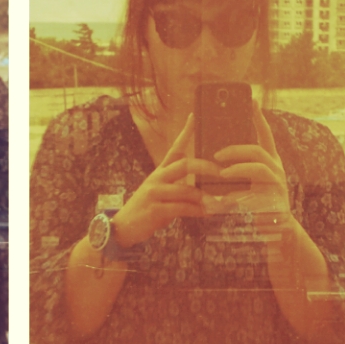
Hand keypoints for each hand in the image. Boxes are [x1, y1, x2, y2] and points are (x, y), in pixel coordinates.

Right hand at [112, 113, 219, 245]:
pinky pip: (182, 208)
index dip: (184, 133)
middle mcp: (157, 179)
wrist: (124, 226)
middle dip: (205, 167)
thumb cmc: (147, 209)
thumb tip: (196, 176)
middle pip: (184, 165)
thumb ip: (176, 184)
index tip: (193, 116)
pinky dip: (197, 211)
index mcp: (160, 172)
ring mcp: (155, 193)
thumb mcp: (160, 192)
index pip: (174, 148)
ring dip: (204, 198)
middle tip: (220, 172)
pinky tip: (206, 213)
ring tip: (217, 203)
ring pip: (186, 190)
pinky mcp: (155, 210)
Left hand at [210, 100, 290, 216]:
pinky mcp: (275, 198)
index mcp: (270, 160)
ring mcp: (278, 182)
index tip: (253, 100)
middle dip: (236, 149)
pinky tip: (225, 195)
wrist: (277, 228)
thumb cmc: (258, 203)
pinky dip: (239, 191)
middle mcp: (276, 168)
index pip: (265, 134)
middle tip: (217, 155)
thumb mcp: (248, 182)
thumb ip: (238, 168)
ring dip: (238, 167)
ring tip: (222, 171)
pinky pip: (256, 190)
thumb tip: (215, 156)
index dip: (258, 117)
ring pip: (259, 166)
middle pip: (257, 149)